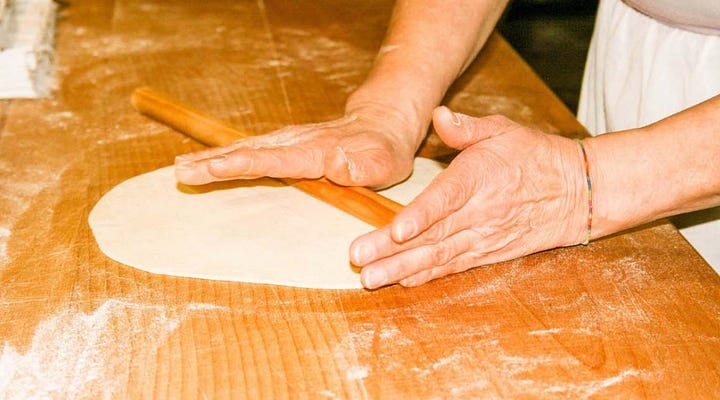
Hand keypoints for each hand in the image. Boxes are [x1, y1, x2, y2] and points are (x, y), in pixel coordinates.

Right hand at [174, 104, 421, 188]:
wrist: (382, 126)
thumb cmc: (383, 152)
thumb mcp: (382, 163)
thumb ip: (360, 167)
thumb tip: (335, 163)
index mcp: (313, 152)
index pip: (271, 160)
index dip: (239, 164)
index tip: (211, 167)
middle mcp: (294, 143)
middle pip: (247, 152)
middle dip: (213, 161)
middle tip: (180, 170)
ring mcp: (288, 142)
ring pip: (244, 148)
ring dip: (212, 157)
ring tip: (181, 166)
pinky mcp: (286, 145)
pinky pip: (250, 150)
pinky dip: (225, 155)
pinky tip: (207, 162)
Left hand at [350, 106, 589, 288]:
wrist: (578, 193)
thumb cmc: (535, 156)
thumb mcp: (504, 130)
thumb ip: (467, 127)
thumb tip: (438, 114)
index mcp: (478, 178)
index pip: (445, 200)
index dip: (419, 217)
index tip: (395, 231)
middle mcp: (479, 213)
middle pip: (432, 235)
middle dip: (392, 251)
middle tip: (360, 261)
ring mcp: (484, 237)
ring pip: (439, 257)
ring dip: (402, 269)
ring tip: (371, 279)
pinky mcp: (489, 253)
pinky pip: (455, 266)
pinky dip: (429, 276)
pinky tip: (403, 282)